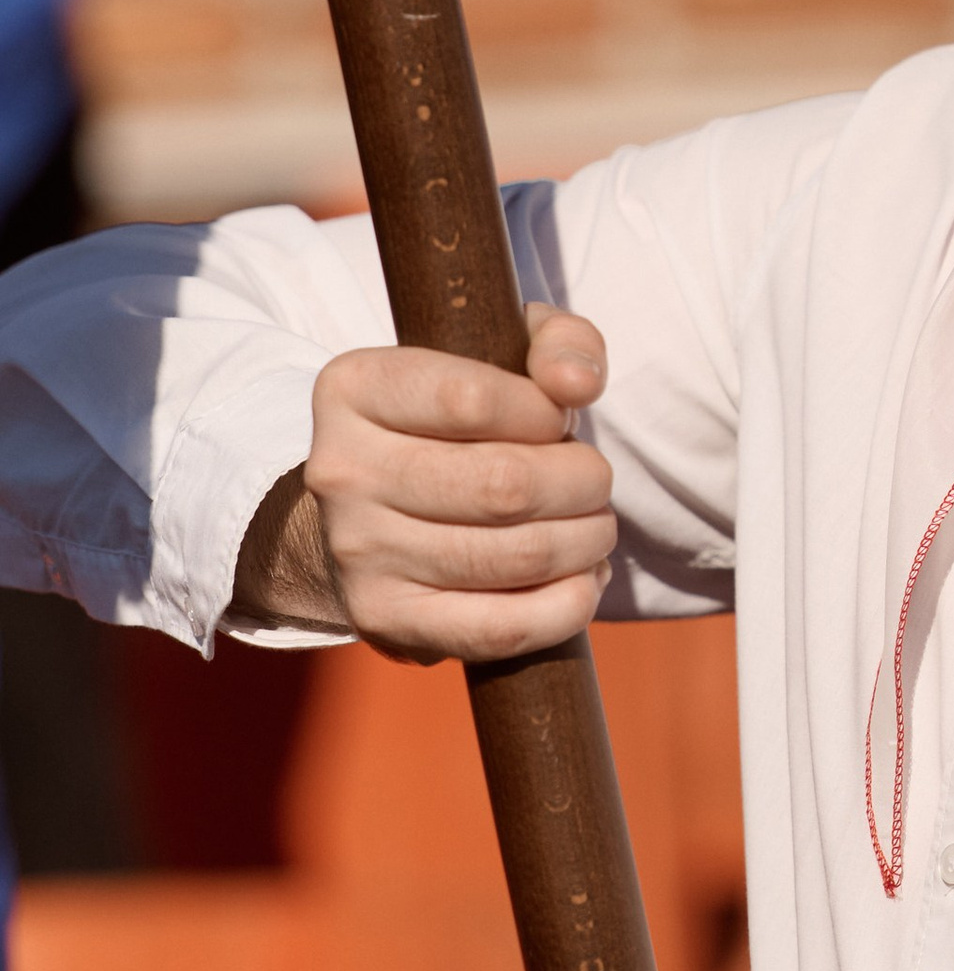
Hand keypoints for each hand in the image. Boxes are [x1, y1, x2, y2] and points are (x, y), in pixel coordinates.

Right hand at [229, 307, 617, 663]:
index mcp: (355, 388)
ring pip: (515, 556)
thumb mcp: (501, 349)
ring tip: (595, 527)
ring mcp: (357, 553)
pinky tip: (583, 578)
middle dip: (583, 483)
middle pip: (504, 486)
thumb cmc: (459, 419)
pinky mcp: (385, 620)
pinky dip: (568, 605)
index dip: (545, 414)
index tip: (558, 421)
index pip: (473, 400)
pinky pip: (501, 628)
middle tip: (595, 481)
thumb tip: (575, 385)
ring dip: (586, 542)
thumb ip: (559, 341)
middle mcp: (341, 471)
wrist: (375, 512)